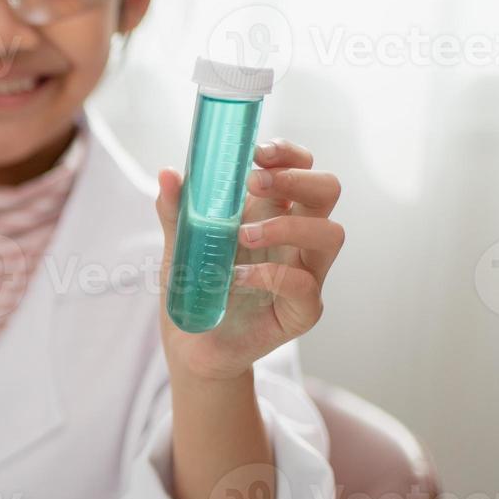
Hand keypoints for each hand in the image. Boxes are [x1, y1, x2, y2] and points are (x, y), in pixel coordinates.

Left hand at [156, 138, 344, 381]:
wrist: (190, 345)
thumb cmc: (192, 287)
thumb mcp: (178, 244)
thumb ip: (176, 210)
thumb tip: (167, 173)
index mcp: (271, 213)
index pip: (301, 168)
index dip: (289, 154)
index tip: (257, 152)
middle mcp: (296, 239)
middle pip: (328, 191)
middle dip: (296, 178)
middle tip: (253, 184)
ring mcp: (305, 274)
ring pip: (331, 234)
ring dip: (287, 226)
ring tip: (242, 236)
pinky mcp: (303, 311)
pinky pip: (304, 284)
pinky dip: (269, 275)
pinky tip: (235, 278)